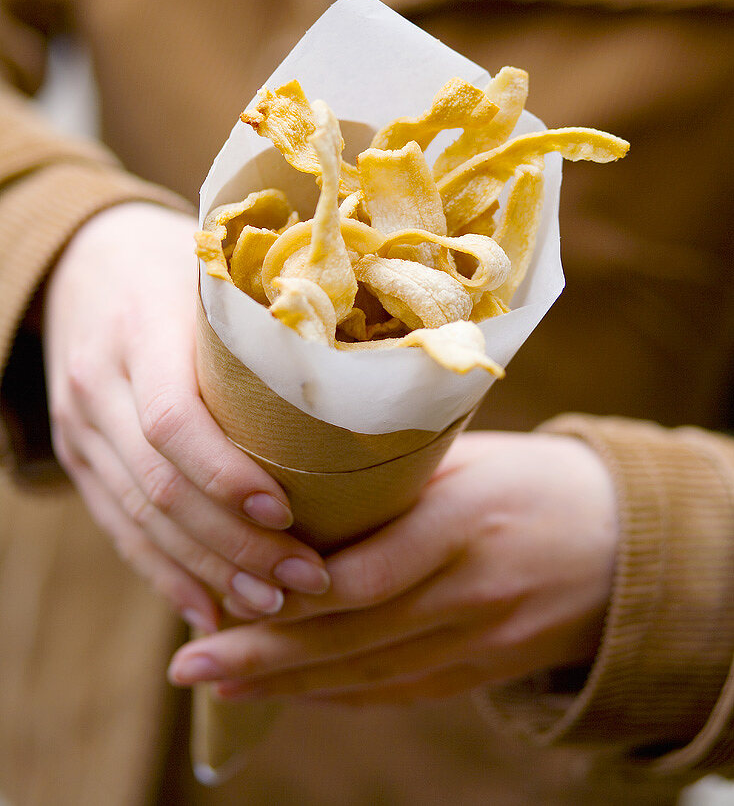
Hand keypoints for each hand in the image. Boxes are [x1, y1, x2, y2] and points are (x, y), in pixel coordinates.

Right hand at [43, 202, 329, 633]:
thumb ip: (271, 317)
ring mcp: (79, 425)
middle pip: (159, 485)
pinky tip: (208, 607)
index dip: (227, 475)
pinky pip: (115, 526)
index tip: (287, 513)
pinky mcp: (77, 455)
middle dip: (232, 545)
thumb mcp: (217, 271)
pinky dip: (162, 571)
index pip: (173, 420)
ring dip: (206, 570)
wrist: (83, 258)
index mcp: (138, 328)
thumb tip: (372, 372)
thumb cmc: (178, 262)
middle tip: (306, 580)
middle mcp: (98, 383)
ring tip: (272, 605)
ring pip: (137, 517)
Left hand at [167, 431, 616, 700]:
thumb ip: (394, 474)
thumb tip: (294, 476)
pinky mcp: (478, 671)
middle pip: (352, 636)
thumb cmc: (531, 479)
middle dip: (264, 653)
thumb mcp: (470, 457)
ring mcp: (477, 641)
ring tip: (214, 677)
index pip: (367, 574)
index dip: (291, 594)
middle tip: (188, 660)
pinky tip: (282, 691)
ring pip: (365, 674)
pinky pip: (394, 691)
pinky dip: (332, 694)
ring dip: (284, 682)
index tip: (221, 592)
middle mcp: (469, 590)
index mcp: (465, 520)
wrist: (618, 544)